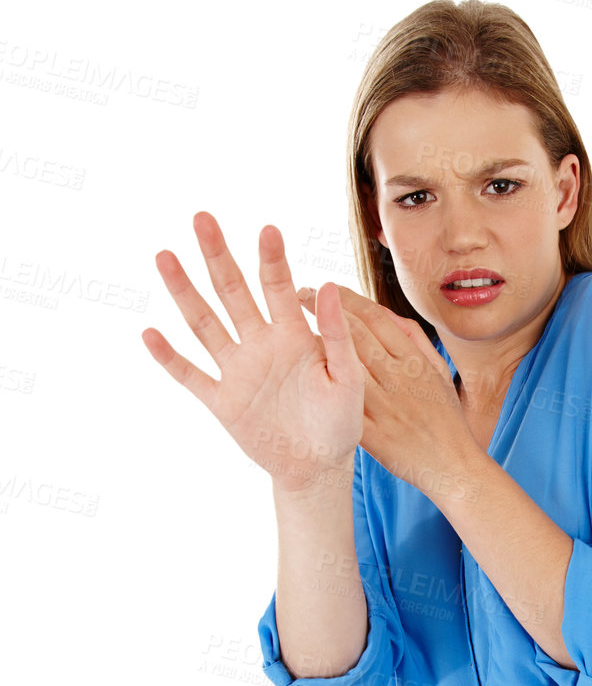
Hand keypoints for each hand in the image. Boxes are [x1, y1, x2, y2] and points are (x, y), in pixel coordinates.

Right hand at [141, 212, 365, 492]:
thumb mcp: (348, 378)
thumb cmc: (341, 422)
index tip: (267, 229)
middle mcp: (260, 344)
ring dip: (184, 292)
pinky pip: (190, 375)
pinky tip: (149, 333)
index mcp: (294, 336)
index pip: (279, 287)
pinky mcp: (222, 400)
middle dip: (218, 256)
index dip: (272, 259)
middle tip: (202, 219)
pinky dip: (169, 357)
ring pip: (205, 324)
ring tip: (165, 257)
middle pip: (233, 292)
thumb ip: (336, 334)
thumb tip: (328, 286)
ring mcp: (237, 370)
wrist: (318, 467)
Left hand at [296, 283, 477, 497]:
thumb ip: (415, 340)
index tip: (324, 287)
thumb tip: (388, 314)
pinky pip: (344, 407)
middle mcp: (400, 379)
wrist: (453, 466)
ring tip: (295, 328)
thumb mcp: (439, 372)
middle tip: (299, 293)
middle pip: (357, 335)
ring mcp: (386, 408)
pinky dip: (324, 389)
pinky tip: (306, 376)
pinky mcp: (375, 435)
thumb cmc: (445, 417)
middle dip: (324, 309)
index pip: (377, 318)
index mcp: (416, 361)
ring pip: (346, 367)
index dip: (347, 298)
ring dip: (318, 343)